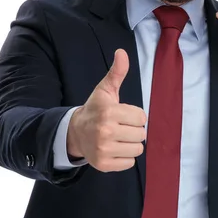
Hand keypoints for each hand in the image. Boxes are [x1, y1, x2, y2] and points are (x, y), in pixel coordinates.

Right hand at [67, 49, 146, 171]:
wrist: (75, 132)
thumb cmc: (96, 110)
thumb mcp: (105, 90)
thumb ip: (117, 72)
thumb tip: (122, 52)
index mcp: (108, 111)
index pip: (141, 117)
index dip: (135, 115)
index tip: (122, 115)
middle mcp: (105, 131)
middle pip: (141, 134)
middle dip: (134, 130)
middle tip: (120, 127)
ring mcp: (103, 149)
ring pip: (137, 149)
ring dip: (131, 144)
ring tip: (118, 138)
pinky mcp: (103, 164)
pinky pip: (129, 163)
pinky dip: (125, 158)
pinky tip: (114, 149)